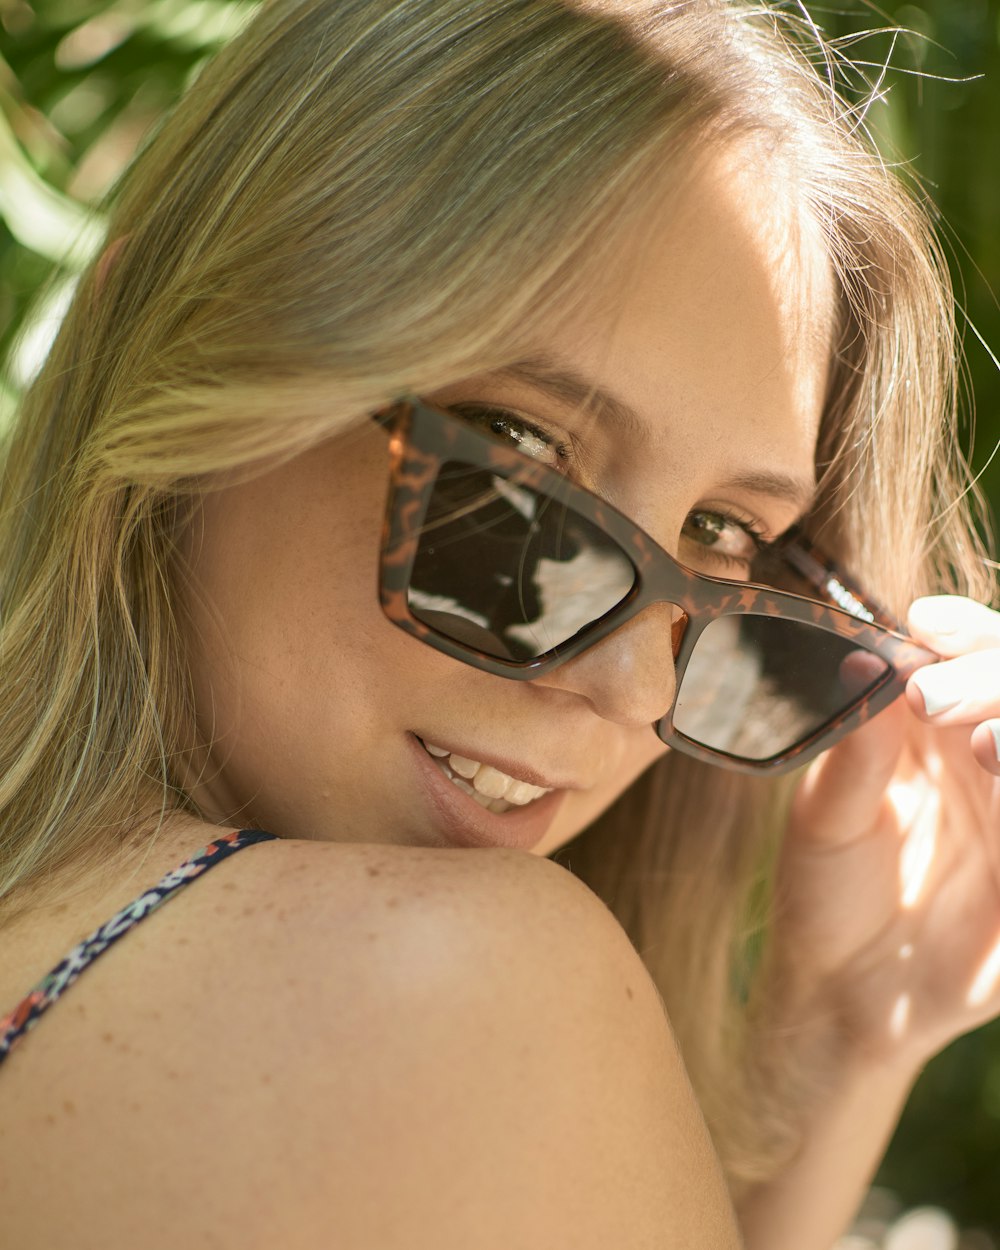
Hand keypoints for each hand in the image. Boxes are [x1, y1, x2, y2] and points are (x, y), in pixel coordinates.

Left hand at [772, 595, 999, 1070]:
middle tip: (931, 696)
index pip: (967, 654)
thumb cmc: (825, 892)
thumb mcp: (825, 819)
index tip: (924, 627)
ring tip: (981, 741)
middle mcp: (985, 757)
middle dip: (989, 673)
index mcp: (931, 728)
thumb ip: (854, 750)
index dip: (960, 632)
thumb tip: (861, 663)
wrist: (844, 993)